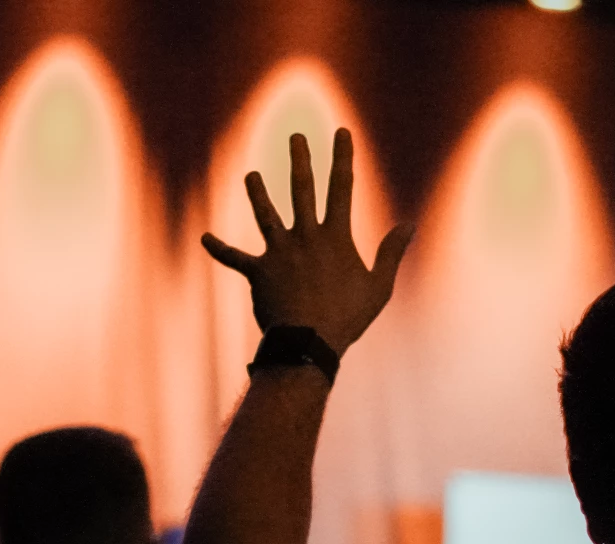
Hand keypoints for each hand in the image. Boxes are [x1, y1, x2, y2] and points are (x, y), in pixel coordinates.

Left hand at [202, 128, 412, 357]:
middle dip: (300, 159)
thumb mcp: (379, 286)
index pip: (341, 187)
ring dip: (258, 193)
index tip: (341, 132)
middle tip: (295, 137)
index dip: (342, 157)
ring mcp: (279, 252)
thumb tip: (409, 225)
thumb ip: (391, 253)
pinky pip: (235, 258)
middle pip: (301, 189)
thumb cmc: (347, 318)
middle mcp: (305, 236)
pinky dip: (220, 249)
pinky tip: (205, 238)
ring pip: (266, 214)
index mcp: (335, 236)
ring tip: (251, 176)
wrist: (309, 341)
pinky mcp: (258, 272)